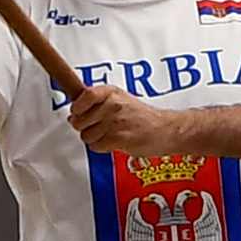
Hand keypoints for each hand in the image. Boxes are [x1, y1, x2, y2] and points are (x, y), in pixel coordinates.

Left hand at [64, 82, 198, 159]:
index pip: (84, 96)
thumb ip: (96, 103)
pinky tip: (114, 142)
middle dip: (85, 127)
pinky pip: (96, 145)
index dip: (77, 107)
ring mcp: (115, 121)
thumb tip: (74, 114)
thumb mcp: (120, 100)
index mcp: (111, 92)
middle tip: (98, 127)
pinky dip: (102, 147)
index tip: (77, 111)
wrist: (166, 130)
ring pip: (86, 135)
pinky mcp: (118, 138)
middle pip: (79, 120)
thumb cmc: (143, 117)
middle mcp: (112, 104)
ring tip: (110, 135)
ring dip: (95, 139)